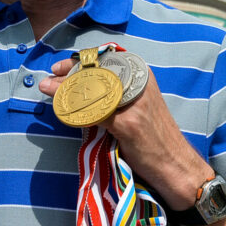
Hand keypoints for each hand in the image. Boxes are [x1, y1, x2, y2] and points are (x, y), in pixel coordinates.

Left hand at [39, 57, 213, 210]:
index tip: (60, 68)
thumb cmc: (156, 139)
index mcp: (142, 76)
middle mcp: (139, 83)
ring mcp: (134, 102)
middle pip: (96, 71)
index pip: (105, 59)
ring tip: (48, 90)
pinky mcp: (128, 123)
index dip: (78, 61)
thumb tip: (80, 89)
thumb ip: (116, 94)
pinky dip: (75, 110)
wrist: (177, 167)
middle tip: (49, 80)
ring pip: (92, 89)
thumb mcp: (137, 107)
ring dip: (65, 89)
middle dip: (68, 74)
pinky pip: (94, 111)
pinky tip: (63, 111)